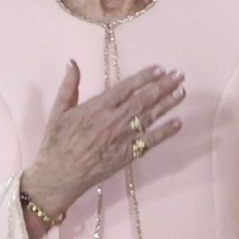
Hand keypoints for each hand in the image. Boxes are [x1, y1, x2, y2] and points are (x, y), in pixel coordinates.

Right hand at [22, 60, 186, 217]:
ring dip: (167, 104)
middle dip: (162, 86)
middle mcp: (111, 121)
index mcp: (96, 108)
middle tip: (179, 75)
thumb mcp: (58, 111)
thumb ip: (69, 86)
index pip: (125, 88)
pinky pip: (149, 142)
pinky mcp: (126, 155)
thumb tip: (72, 62)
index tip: (160, 68)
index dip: (144, 77)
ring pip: (148, 117)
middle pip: (142, 99)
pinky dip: (164, 133)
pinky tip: (178, 123)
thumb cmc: (56, 143)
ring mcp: (120, 138)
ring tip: (182, 92)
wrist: (57, 176)